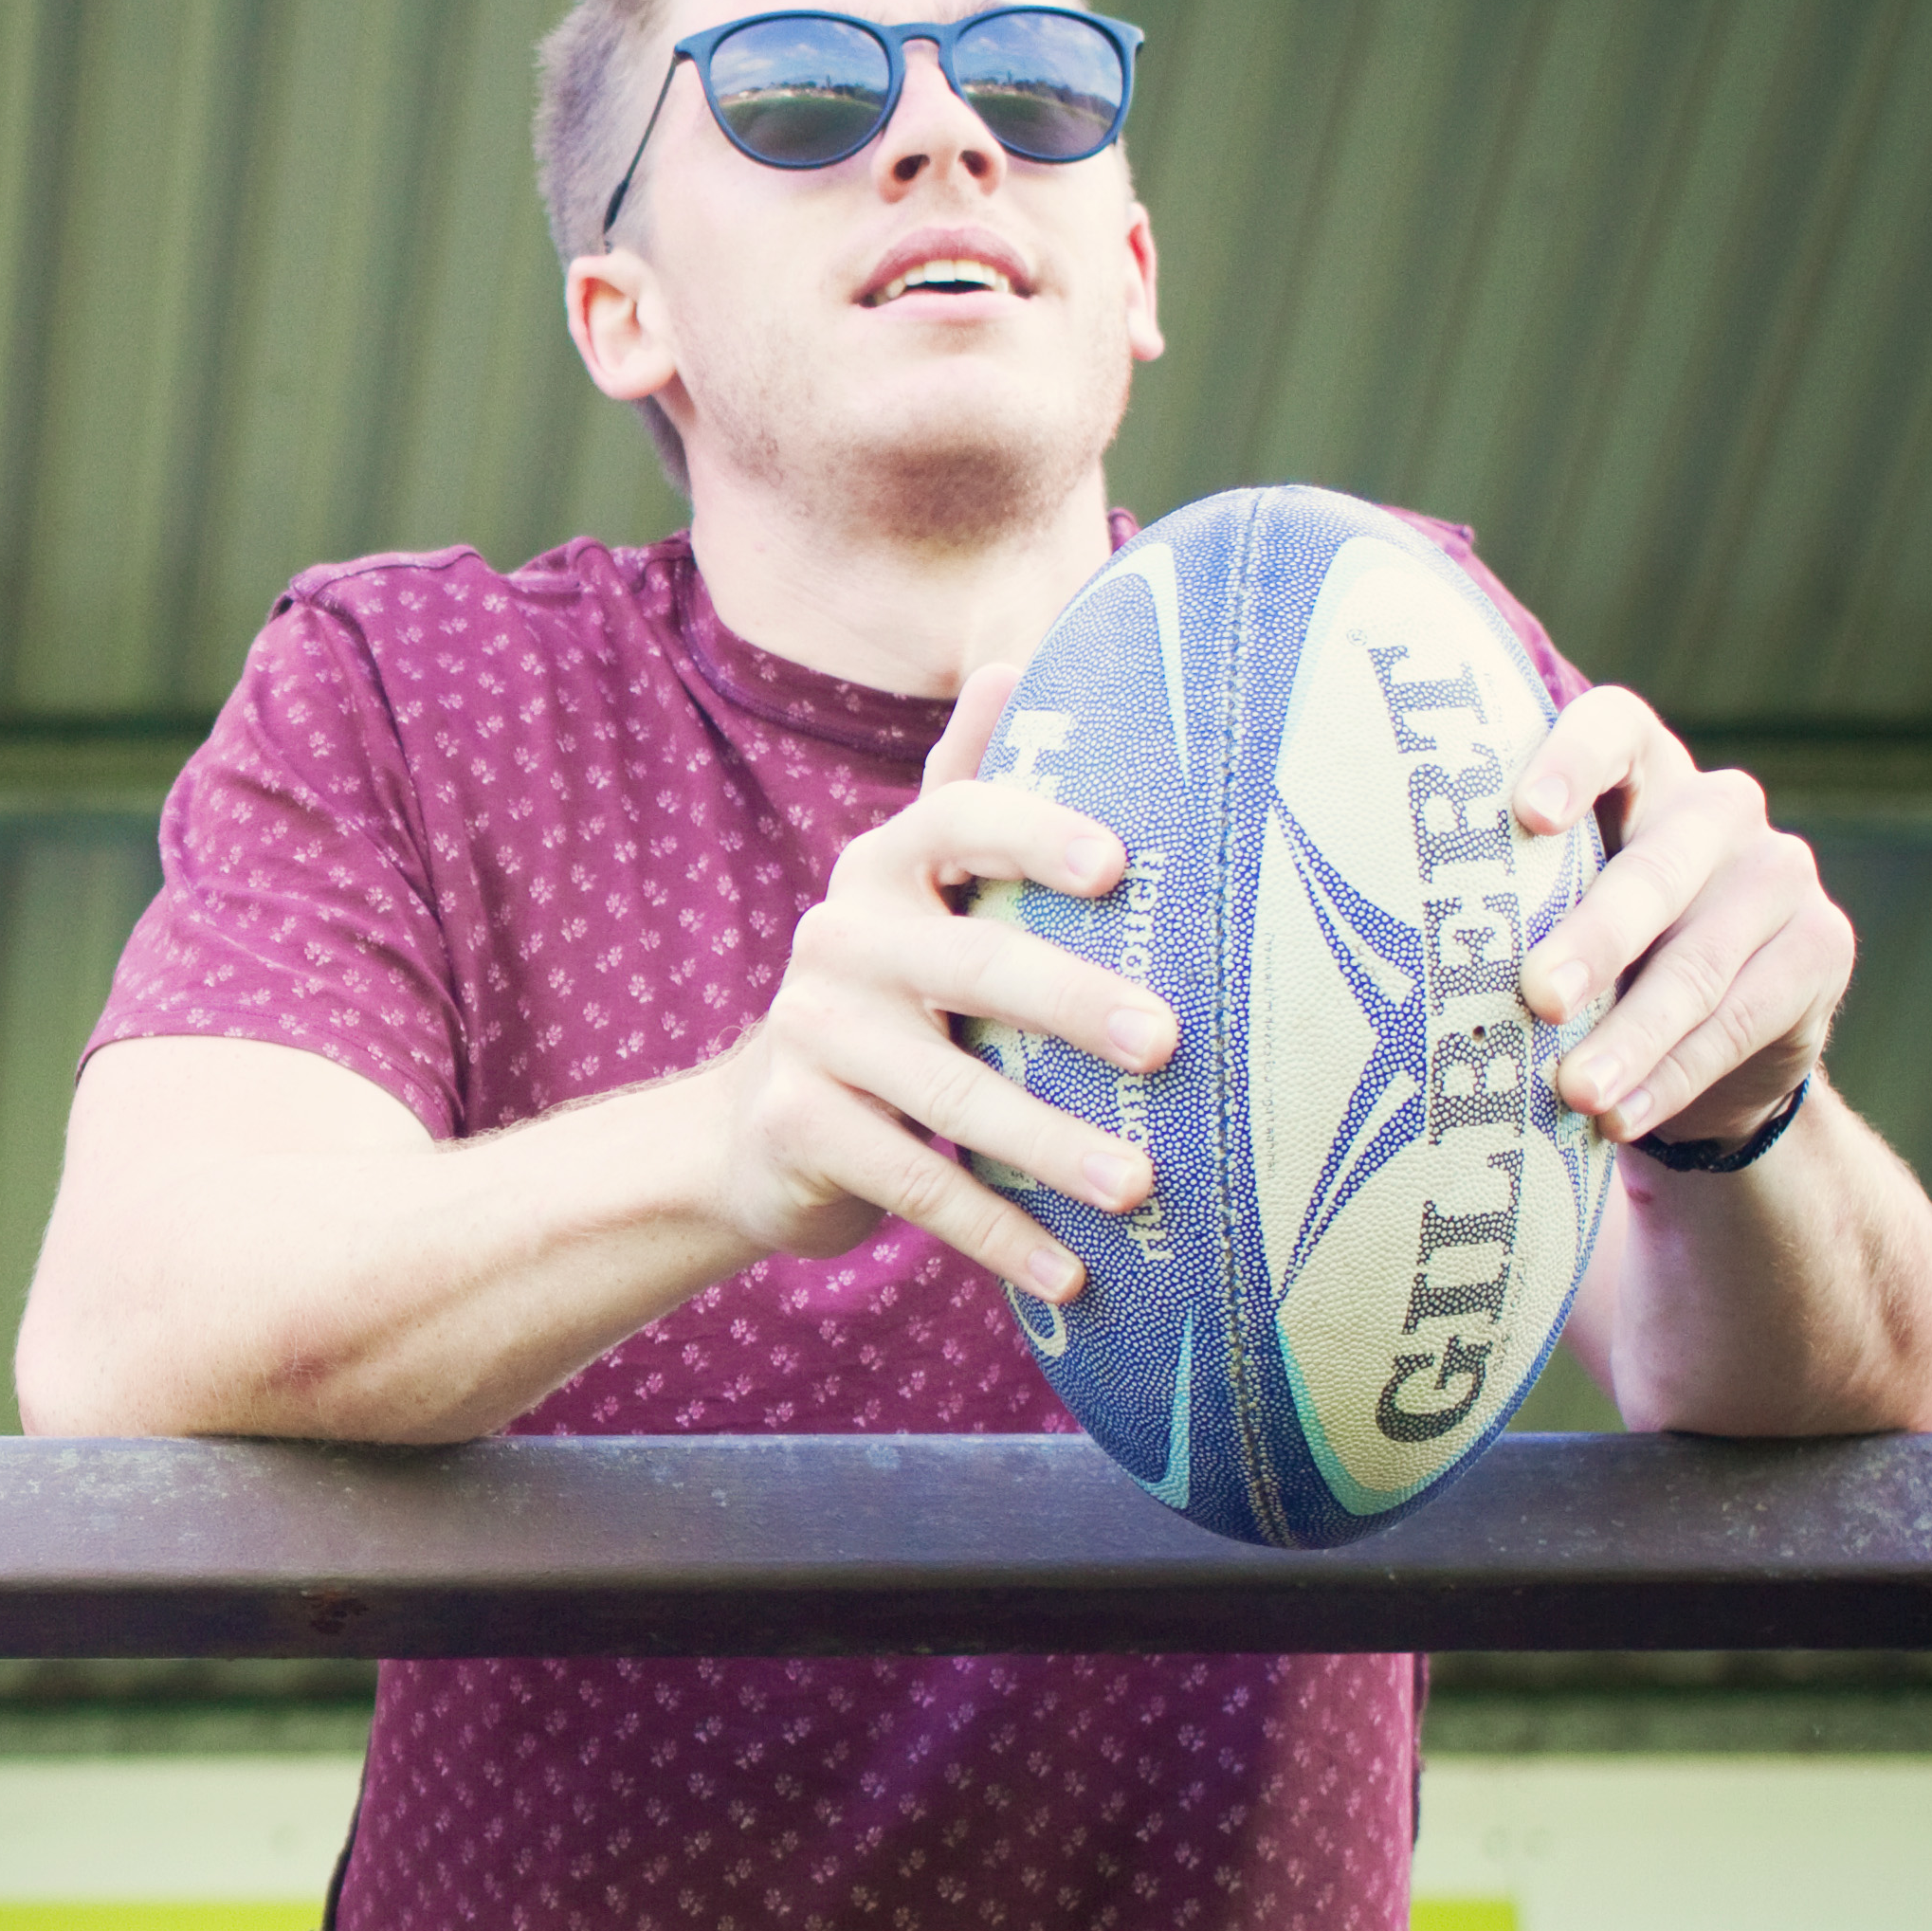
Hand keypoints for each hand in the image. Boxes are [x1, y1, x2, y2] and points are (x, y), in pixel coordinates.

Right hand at [705, 661, 1180, 1303]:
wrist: (761, 1133)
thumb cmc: (895, 1006)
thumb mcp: (924, 903)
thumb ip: (972, 795)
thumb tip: (1014, 656)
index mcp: (883, 869)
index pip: (952, 819)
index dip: (1030, 829)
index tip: (1118, 861)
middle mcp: (838, 938)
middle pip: (966, 964)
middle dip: (1073, 1004)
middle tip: (1170, 1043)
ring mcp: (808, 1035)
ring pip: (947, 1091)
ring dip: (1051, 1145)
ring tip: (1142, 1188)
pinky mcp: (796, 1129)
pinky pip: (912, 1184)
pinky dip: (996, 1233)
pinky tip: (1071, 1274)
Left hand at [1515, 687, 1849, 1147]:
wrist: (1707, 1032)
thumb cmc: (1589, 951)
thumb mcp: (1550, 908)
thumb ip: (1511, 900)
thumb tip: (1400, 944)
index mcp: (1639, 769)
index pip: (1612, 728)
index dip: (1573, 761)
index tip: (1528, 818)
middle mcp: (1717, 807)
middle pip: (1655, 869)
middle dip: (1596, 939)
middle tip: (1539, 996)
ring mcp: (1779, 873)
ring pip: (1699, 961)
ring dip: (1631, 1035)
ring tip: (1575, 1090)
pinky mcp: (1821, 947)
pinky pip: (1742, 1018)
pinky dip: (1671, 1076)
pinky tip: (1620, 1115)